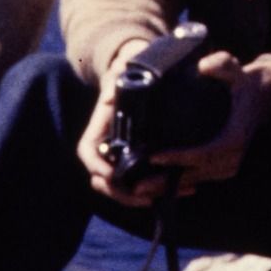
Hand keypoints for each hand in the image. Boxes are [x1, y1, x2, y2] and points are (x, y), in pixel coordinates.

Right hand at [76, 75, 175, 207]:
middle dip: (122, 193)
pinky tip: (183, 188)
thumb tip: (111, 94)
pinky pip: (142, 184)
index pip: (88, 152)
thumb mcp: (123, 73)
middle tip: (147, 197)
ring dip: (141, 198)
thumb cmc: (129, 73)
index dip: (96, 166)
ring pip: (122, 188)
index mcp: (100, 129)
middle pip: (103, 180)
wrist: (143, 76)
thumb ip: (119, 78)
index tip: (112, 175)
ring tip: (167, 196)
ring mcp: (122, 158)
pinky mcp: (141, 163)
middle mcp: (107, 148)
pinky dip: (156, 191)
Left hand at [140, 56, 270, 194]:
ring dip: (166, 187)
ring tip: (139, 189)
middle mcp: (232, 157)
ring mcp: (228, 165)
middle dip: (164, 180)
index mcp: (235, 137)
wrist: (263, 97)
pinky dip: (175, 185)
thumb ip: (222, 64)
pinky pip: (196, 180)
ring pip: (193, 181)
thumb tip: (203, 67)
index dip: (179, 157)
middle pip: (194, 174)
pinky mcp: (221, 168)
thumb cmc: (243, 83)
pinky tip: (154, 187)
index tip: (154, 156)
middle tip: (137, 184)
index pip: (204, 152)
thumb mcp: (235, 69)